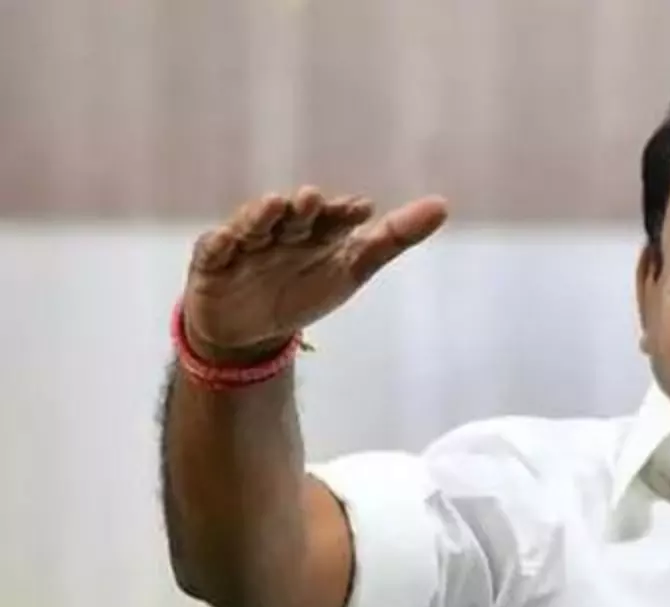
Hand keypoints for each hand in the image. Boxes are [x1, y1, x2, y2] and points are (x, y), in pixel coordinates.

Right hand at [182, 186, 448, 360]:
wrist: (252, 330)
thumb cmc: (305, 288)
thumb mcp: (354, 267)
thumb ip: (395, 237)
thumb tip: (442, 204)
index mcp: (318, 231)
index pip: (336, 220)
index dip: (346, 215)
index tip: (364, 209)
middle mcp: (282, 230)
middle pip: (295, 217)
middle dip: (304, 208)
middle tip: (315, 198)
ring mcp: (246, 243)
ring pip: (254, 225)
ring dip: (263, 215)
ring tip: (276, 205)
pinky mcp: (212, 263)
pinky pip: (214, 251)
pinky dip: (220, 245)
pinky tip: (226, 241)